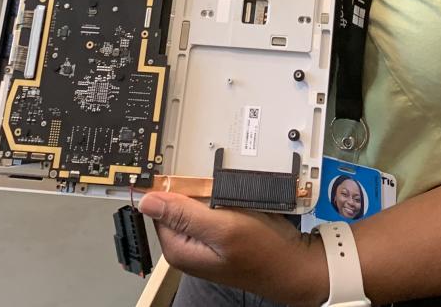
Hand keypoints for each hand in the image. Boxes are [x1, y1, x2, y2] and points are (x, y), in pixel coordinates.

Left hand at [139, 192, 327, 305]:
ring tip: (232, 195)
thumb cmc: (264, 253)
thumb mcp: (223, 227)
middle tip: (219, 187)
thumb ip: (185, 214)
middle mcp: (187, 247)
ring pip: (196, 203)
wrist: (294, 265)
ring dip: (211, 192)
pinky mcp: (219, 236)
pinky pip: (212, 208)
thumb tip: (147, 201)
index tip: (190, 175)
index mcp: (179, 248)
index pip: (159, 206)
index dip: (173, 187)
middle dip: (195, 189)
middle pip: (177, 204)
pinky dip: (222, 199)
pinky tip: (237, 201)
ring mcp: (203, 242)